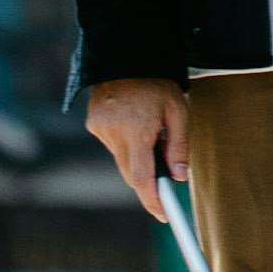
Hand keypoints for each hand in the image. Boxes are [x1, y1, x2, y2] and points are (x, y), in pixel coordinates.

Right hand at [86, 78, 187, 221]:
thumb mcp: (178, 113)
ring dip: (139, 161)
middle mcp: (112, 132)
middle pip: (130, 173)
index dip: (151, 199)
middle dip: (149, 184)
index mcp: (135, 129)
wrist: (126, 56)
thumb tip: (179, 177)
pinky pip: (114, 147)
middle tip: (166, 193)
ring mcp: (99, 128)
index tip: (162, 214)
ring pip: (122, 161)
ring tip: (154, 139)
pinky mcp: (94, 124)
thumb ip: (179, 147)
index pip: (140, 177)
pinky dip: (129, 147)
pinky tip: (138, 130)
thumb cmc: (158, 84)